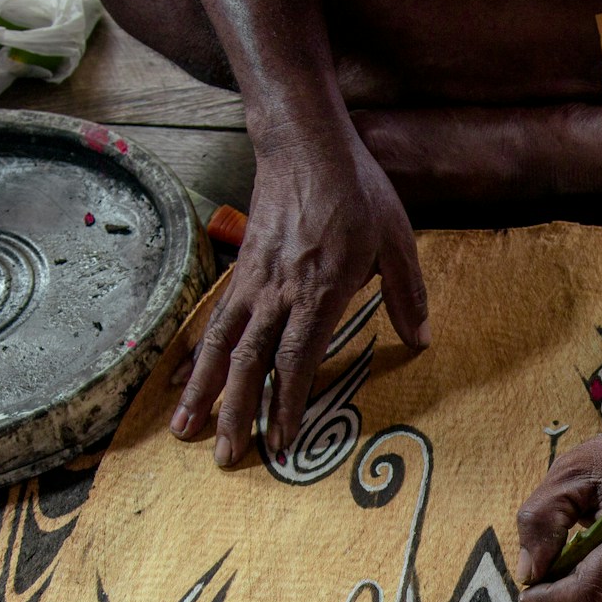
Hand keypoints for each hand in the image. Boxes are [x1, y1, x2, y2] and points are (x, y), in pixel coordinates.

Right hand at [170, 124, 429, 464]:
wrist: (305, 144)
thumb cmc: (356, 190)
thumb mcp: (398, 239)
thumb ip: (408, 294)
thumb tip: (422, 341)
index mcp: (319, 290)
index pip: (296, 360)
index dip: (285, 405)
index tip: (280, 442)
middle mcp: (278, 292)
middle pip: (249, 363)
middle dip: (235, 413)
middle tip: (224, 457)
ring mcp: (253, 281)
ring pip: (221, 345)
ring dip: (201, 391)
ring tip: (182, 429)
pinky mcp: (241, 270)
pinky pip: (215, 320)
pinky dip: (196, 353)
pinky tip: (180, 378)